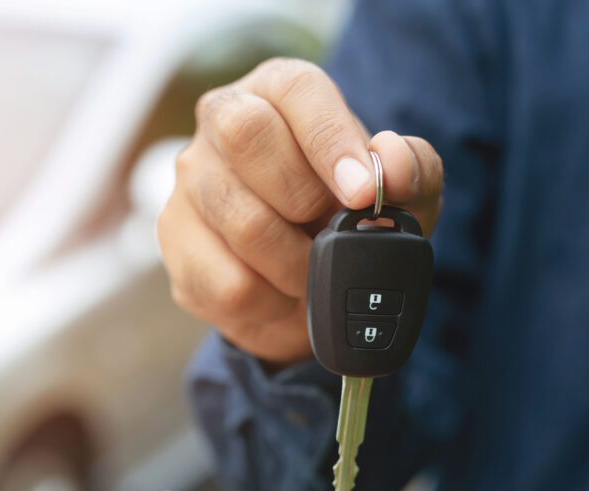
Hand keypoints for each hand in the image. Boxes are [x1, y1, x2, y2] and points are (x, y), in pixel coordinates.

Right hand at [158, 59, 442, 363]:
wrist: (302, 287)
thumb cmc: (347, 219)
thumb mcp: (401, 195)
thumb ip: (413, 170)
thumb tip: (392, 163)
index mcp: (278, 91)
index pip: (295, 90)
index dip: (331, 140)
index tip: (362, 192)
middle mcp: (221, 122)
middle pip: (245, 134)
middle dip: (302, 196)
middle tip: (329, 231)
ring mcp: (189, 181)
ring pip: (240, 221)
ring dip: (295, 264)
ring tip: (310, 270)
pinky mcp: (175, 241)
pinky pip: (228, 283)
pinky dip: (271, 303)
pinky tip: (278, 294)